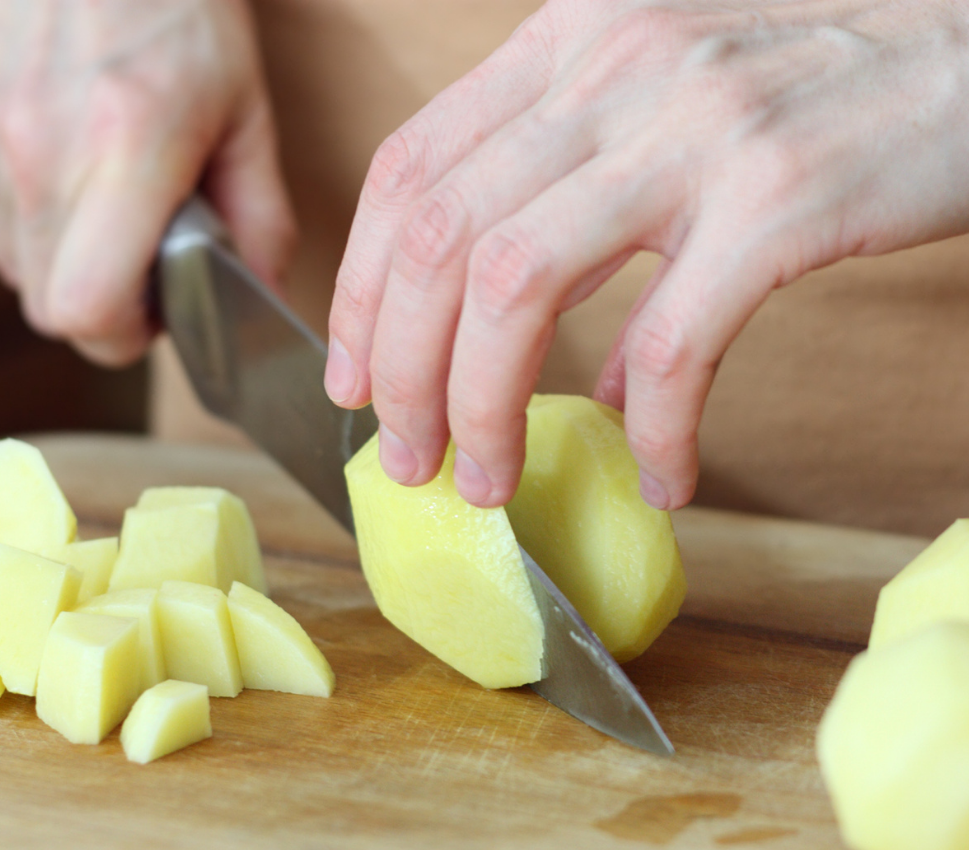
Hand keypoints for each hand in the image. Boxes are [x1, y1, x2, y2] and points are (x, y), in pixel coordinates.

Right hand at [0, 0, 294, 363]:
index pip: (87, 314)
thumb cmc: (173, 7)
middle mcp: (28, 148)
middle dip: (98, 298)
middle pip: (48, 308)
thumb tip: (256, 300)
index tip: (151, 306)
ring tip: (87, 190)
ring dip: (52, 256)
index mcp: (123, 150)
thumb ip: (259, 221)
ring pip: (6, 271)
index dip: (124, 332)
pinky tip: (36, 169)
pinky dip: (1, 223)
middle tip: (130, 245)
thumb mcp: (245, 113)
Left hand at [326, 0, 968, 509]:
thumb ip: (594, 218)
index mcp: (571, 44)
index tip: (354, 379)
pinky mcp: (780, 198)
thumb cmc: (818, 91)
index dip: (360, 289)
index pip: (410, 170)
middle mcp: (614, 68)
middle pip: (441, 239)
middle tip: (406, 458)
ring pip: (516, 284)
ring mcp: (695, 128)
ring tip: (486, 482)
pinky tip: (663, 476)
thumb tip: (579, 379)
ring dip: (483, 406)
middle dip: (403, 372)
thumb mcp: (672, 115)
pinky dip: (653, 429)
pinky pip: (673, 345)